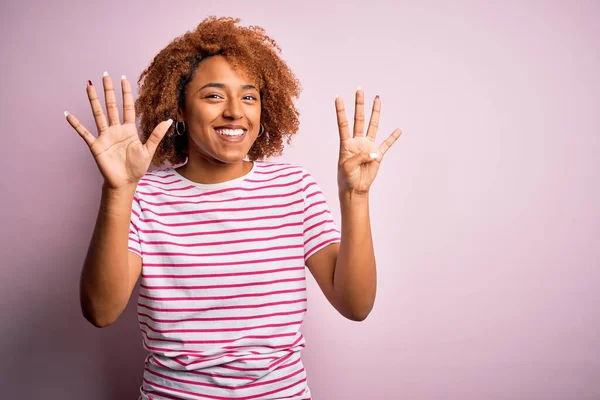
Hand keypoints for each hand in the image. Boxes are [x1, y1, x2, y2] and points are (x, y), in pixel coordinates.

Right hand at [65, 73, 172, 189]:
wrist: (125, 182)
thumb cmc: (137, 168)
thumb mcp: (148, 150)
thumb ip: (156, 135)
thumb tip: (168, 120)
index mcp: (129, 130)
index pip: (127, 107)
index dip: (126, 93)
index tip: (123, 79)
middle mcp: (116, 130)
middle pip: (112, 106)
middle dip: (109, 91)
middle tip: (105, 75)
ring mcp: (105, 136)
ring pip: (98, 114)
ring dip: (93, 100)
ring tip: (88, 86)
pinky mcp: (96, 145)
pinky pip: (84, 133)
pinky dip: (76, 124)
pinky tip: (68, 115)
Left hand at [335, 88, 401, 195]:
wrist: (354, 189)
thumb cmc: (347, 178)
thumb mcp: (348, 167)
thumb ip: (359, 157)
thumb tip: (375, 153)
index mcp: (346, 144)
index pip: (343, 123)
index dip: (340, 111)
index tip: (338, 97)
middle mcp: (357, 142)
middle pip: (359, 119)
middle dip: (359, 104)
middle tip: (359, 89)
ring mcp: (368, 146)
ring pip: (373, 125)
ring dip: (375, 112)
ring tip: (378, 99)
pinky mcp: (377, 155)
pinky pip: (387, 144)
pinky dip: (393, 137)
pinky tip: (398, 130)